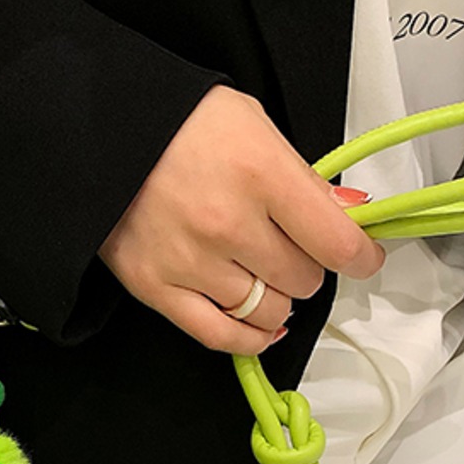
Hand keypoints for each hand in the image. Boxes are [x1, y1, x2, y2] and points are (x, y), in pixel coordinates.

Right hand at [98, 85, 384, 354]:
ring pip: (267, 312)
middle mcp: (229, 226)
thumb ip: (302, 178)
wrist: (100, 135)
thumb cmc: (179, 124)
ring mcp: (192, 263)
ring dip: (276, 299)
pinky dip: (249, 339)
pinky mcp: (157, 289)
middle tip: (291, 249)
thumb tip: (349, 215)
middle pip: (303, 280)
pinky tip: (261, 329)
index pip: (336, 242)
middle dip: (306, 268)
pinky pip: (220, 336)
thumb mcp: (253, 126)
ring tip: (262, 275)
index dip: (361, 257)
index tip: (364, 258)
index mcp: (261, 174)